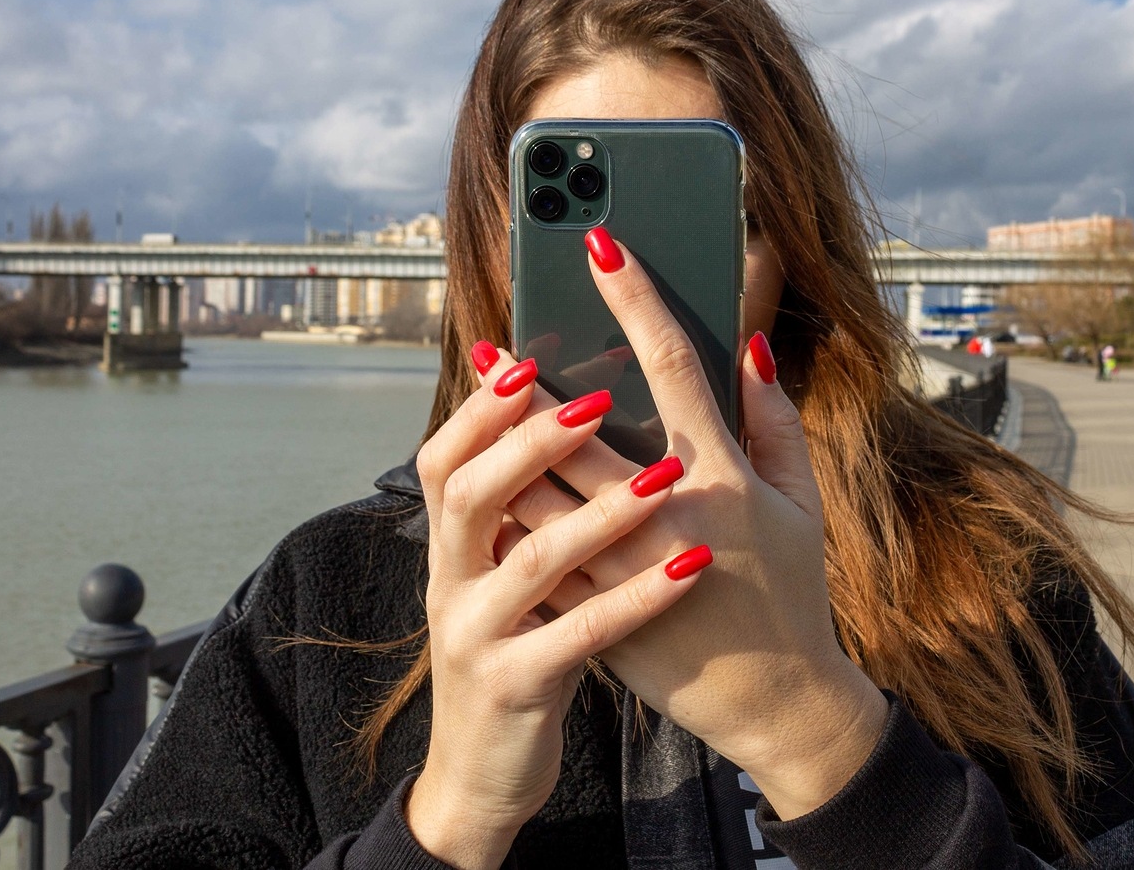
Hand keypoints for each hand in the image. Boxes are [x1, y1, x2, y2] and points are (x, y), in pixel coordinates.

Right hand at [406, 348, 706, 869]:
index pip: (444, 459)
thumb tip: (563, 412)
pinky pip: (579, 634)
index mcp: (454, 545)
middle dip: (530, 441)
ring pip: (531, 561)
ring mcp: (478, 636)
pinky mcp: (516, 687)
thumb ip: (525, 503)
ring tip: (664, 478)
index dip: (479, 409)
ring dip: (600, 514)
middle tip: (597, 400)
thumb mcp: (502, 576)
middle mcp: (453, 581)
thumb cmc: (516, 648)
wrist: (481, 776)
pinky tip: (689, 570)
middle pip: (470, 493)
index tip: (522, 357)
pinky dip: (636, 599)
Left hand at [516, 229, 888, 819]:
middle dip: (531, 378)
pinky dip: (507, 515)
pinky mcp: (596, 613)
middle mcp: (667, 515)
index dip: (633, 296)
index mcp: (723, 477)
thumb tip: (749, 346)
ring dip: (502, 442)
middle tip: (493, 342)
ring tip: (476, 407)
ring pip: (539, 490)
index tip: (600, 246)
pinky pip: (535, 554)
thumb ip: (776, 419)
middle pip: (579, 427)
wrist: (775, 703)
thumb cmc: (793, 592)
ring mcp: (624, 569)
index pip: (670, 362)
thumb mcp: (802, 502)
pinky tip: (479, 487)